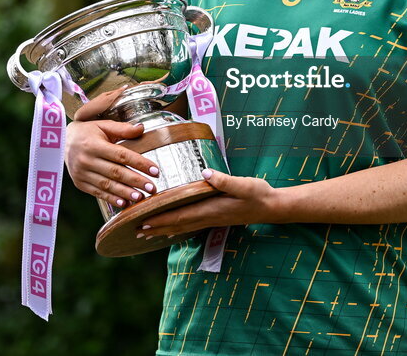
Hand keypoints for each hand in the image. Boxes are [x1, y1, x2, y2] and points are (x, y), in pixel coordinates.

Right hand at [64, 87, 159, 207]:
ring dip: (125, 192)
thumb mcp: (103, 125)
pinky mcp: (79, 183)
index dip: (139, 163)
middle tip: (152, 188)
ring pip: (107, 185)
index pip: (121, 155)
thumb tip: (142, 128)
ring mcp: (81, 173)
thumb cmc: (87, 132)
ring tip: (140, 197)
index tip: (155, 170)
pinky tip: (124, 203)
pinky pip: (97, 193)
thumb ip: (122, 128)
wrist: (60, 142)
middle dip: (136, 181)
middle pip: (116, 172)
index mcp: (94, 144)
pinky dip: (111, 198)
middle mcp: (86, 160)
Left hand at [137, 169, 282, 238]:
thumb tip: (205, 174)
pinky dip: (177, 228)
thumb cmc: (258, 194)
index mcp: (211, 208)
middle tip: (135, 230)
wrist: (271, 207)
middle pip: (176, 224)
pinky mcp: (215, 218)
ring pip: (182, 227)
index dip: (160, 219)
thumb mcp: (244, 184)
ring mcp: (211, 219)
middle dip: (155, 227)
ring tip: (146, 233)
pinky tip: (171, 230)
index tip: (142, 220)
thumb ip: (224, 180)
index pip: (180, 215)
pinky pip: (191, 225)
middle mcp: (208, 217)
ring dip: (163, 230)